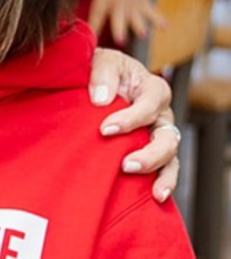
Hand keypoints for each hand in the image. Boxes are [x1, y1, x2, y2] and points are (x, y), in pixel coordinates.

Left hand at [88, 47, 179, 201]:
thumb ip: (102, 74)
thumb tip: (101, 100)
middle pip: (167, 136)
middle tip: (126, 164)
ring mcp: (157, 135)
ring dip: (158, 171)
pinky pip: (164, 170)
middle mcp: (160, 114)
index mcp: (152, 88)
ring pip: (169, 156)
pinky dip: (164, 183)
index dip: (130, 118)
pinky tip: (156, 197)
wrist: (89, 85)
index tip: (105, 129)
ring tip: (148, 188)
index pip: (151, 103)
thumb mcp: (100, 61)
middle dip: (150, 153)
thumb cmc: (100, 71)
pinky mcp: (149, 151)